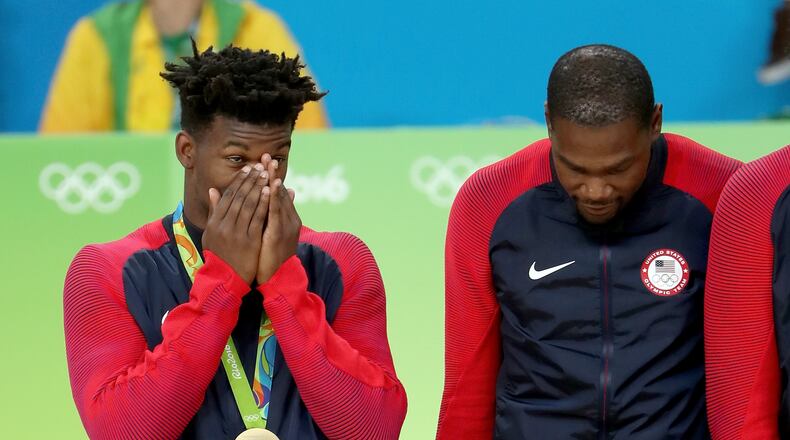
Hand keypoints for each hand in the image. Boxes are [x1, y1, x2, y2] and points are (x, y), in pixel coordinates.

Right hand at [202, 163, 269, 283]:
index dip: (238, 181)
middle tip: (259, 166)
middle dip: (250, 180)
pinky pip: (257, 218)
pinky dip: (263, 203)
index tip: (247, 169)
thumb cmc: (219, 255)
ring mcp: (236, 233)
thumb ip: (214, 211)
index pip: (227, 196)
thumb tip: (213, 190)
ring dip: (257, 187)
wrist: (225, 280)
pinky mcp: (249, 241)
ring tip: (265, 174)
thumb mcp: (211, 233)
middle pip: (238, 197)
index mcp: (214, 223)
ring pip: (248, 205)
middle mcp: (223, 225)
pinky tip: (269, 192)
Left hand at [256, 161, 300, 284]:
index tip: (266, 160)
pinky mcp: (279, 233)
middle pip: (281, 191)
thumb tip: (287, 193)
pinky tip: (270, 188)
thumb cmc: (273, 256)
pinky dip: (273, 199)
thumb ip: (277, 213)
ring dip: (274, 181)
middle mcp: (289, 219)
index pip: (279, 192)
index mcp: (287, 218)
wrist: (278, 277)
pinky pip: (276, 213)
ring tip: (269, 166)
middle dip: (273, 173)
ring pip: (279, 199)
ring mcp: (286, 226)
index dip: (272, 175)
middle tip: (267, 156)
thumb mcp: (275, 232)